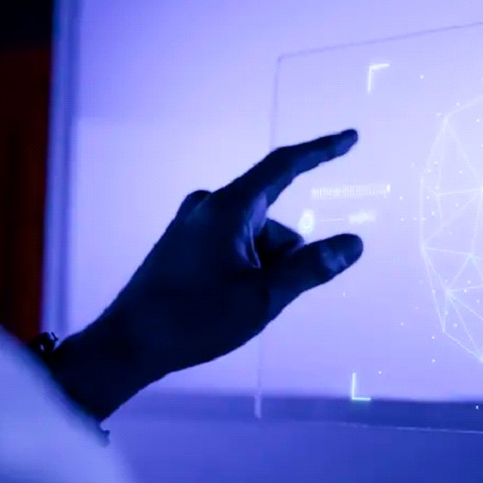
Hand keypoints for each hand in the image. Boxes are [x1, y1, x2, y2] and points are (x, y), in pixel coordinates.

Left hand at [53, 130, 363, 419]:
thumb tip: (353, 243)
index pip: (284, 166)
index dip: (321, 151)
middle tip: (261, 301)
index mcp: (228, 207)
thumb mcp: (264, 296)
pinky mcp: (182, 245)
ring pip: (253, 239)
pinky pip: (231, 248)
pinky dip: (242, 271)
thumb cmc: (195, 318)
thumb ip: (312, 267)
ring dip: (261, 270)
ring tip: (236, 308)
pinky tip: (222, 304)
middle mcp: (208, 206)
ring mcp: (192, 225)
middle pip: (272, 221)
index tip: (350, 138)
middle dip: (283, 258)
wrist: (129, 343)